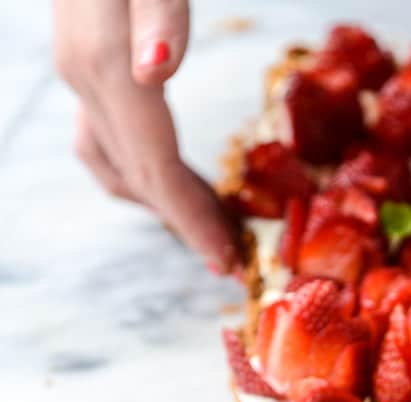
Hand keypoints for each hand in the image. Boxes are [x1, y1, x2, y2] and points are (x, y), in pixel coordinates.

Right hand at [53, 0, 240, 273]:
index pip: (156, 171)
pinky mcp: (84, 56)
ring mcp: (79, 69)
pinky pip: (110, 137)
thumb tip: (155, 70)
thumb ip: (159, 13)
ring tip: (208, 223)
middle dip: (185, 222)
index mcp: (109, 67)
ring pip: (116, 163)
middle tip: (229, 256)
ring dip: (162, 200)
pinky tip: (169, 171)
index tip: (227, 264)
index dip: (192, 222)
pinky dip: (143, 168)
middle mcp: (86, 78)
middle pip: (138, 177)